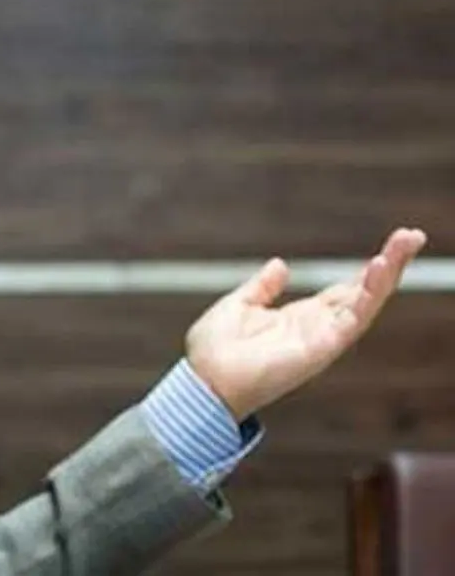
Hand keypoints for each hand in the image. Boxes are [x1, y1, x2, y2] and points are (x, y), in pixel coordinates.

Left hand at [186, 227, 427, 420]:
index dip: (368, 270)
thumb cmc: (214, 351)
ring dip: (387, 274)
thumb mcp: (240, 306)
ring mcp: (322, 340)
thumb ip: (263, 287)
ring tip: (405, 243)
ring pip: (366, 303)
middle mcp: (317, 329)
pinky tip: (379, 268)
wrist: (203, 380)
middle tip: (412, 236)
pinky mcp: (320, 349)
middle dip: (390, 265)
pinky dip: (368, 295)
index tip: (392, 244)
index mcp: (300, 319)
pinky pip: (351, 319)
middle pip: (363, 293)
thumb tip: (281, 265)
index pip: (345, 290)